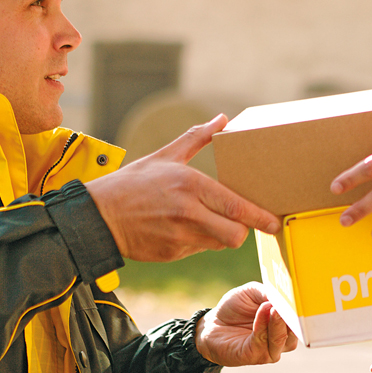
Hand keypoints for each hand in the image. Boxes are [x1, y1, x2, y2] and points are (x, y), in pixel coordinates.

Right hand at [86, 115, 280, 261]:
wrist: (96, 217)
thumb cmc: (132, 183)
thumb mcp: (165, 156)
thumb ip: (197, 138)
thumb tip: (221, 119)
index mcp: (190, 185)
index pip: (237, 208)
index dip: (260, 218)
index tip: (274, 221)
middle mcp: (188, 213)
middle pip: (235, 235)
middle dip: (243, 231)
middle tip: (244, 222)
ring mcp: (179, 236)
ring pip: (219, 244)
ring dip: (222, 235)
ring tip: (211, 221)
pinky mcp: (172, 254)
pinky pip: (199, 250)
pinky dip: (200, 241)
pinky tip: (186, 228)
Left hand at [195, 283, 297, 365]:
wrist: (212, 323)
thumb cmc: (236, 308)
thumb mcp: (253, 292)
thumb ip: (268, 293)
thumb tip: (281, 295)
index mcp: (285, 326)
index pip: (300, 321)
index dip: (302, 310)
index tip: (303, 297)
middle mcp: (281, 341)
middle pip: (295, 333)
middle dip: (293, 318)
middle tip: (291, 304)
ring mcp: (268, 351)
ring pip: (280, 340)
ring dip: (278, 323)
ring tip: (275, 307)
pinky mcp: (252, 356)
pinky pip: (261, 342)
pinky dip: (263, 325)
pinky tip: (263, 310)